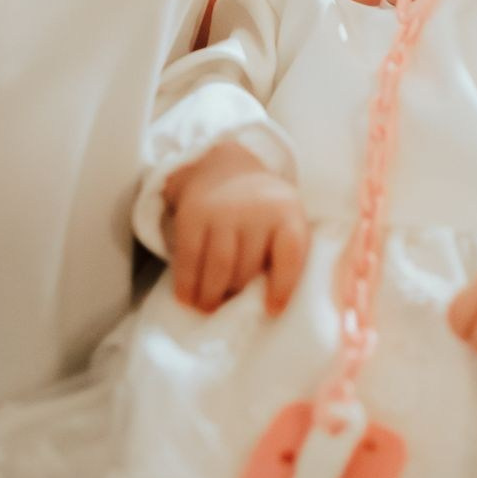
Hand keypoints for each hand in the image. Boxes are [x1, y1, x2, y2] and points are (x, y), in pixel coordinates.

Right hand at [163, 140, 310, 315]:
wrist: (225, 167)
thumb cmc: (263, 209)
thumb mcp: (287, 218)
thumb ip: (287, 252)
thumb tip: (272, 302)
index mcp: (287, 212)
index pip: (289, 254)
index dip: (282, 287)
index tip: (272, 310)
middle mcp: (255, 209)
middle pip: (248, 266)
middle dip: (239, 292)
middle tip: (231, 304)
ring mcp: (222, 211)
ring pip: (219, 267)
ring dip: (212, 295)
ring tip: (209, 307)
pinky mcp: (193, 215)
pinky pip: (189, 258)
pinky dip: (186, 283)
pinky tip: (187, 298)